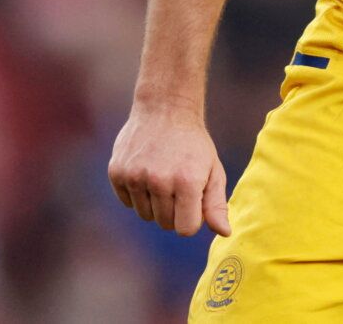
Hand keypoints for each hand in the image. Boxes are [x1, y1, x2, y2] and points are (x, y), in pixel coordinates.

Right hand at [108, 100, 230, 236]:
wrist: (164, 109)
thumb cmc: (193, 144)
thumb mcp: (213, 170)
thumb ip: (216, 204)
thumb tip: (225, 233)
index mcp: (187, 182)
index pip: (186, 229)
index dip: (191, 218)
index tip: (193, 201)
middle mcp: (158, 181)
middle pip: (165, 223)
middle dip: (174, 210)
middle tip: (178, 183)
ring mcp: (135, 176)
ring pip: (144, 215)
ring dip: (154, 203)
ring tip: (162, 175)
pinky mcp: (117, 172)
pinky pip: (127, 202)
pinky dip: (137, 194)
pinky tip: (146, 171)